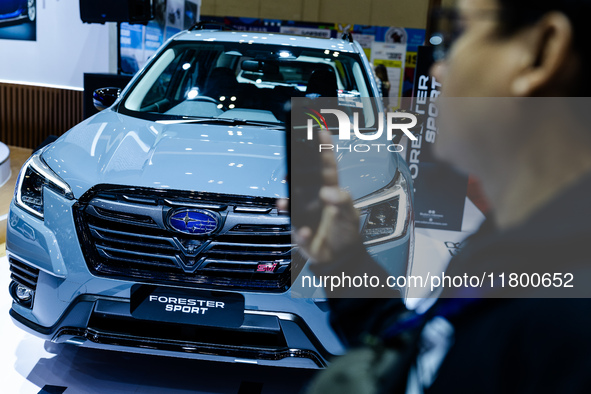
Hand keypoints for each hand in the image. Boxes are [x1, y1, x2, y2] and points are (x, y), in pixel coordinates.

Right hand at [280, 129, 362, 263]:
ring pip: (292, 205)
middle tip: (288, 170)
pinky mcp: (303, 233)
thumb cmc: (346, 232)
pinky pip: (299, 232)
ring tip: (284, 203)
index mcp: (331, 192)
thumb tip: (326, 192)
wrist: (341, 258)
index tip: (320, 134)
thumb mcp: (350, 213)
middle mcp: (316, 200)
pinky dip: (301, 233)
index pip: (327, 168)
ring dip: (286, 203)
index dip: (324, 151)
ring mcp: (307, 215)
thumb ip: (342, 199)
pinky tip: (305, 232)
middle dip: (294, 173)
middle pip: (303, 182)